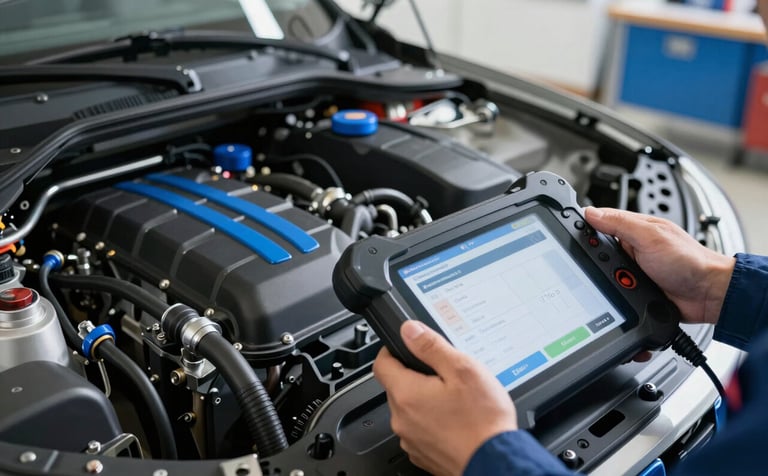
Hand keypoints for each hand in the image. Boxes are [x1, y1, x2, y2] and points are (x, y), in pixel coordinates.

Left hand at [373, 321, 517, 475]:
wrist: (495, 463)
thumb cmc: (483, 422)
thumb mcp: (463, 370)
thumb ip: (431, 346)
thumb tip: (409, 330)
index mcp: (406, 394)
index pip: (381, 363)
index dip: (393, 350)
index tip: (407, 347)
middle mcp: (402, 419)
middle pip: (397, 386)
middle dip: (417, 376)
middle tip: (446, 375)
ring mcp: (411, 439)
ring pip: (410, 409)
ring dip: (426, 400)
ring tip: (456, 400)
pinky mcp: (423, 454)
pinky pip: (420, 429)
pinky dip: (433, 422)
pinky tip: (457, 420)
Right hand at [585, 207, 734, 325]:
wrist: (708, 295)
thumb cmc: (690, 261)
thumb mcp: (650, 236)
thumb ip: (620, 223)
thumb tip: (590, 213)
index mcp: (634, 229)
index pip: (600, 224)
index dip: (585, 228)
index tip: (569, 234)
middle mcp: (632, 248)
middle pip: (597, 252)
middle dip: (597, 262)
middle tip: (610, 264)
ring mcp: (632, 270)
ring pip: (603, 275)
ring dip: (608, 280)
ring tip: (624, 281)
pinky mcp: (634, 290)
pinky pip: (614, 292)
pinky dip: (615, 295)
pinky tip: (623, 295)